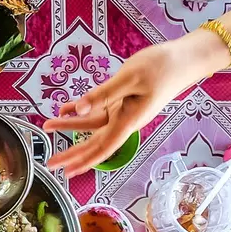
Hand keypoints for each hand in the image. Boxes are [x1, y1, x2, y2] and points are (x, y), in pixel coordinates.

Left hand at [45, 38, 210, 175]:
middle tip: (51, 163)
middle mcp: (125, 120)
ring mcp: (124, 111)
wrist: (183, 60)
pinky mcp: (123, 101)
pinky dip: (82, 110)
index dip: (84, 161)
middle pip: (95, 141)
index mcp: (129, 119)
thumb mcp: (129, 78)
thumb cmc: (161, 67)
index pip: (103, 147)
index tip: (68, 172)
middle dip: (72, 152)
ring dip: (70, 126)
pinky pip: (99, 110)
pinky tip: (66, 108)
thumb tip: (78, 110)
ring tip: (47, 126)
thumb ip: (102, 95)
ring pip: (93, 125)